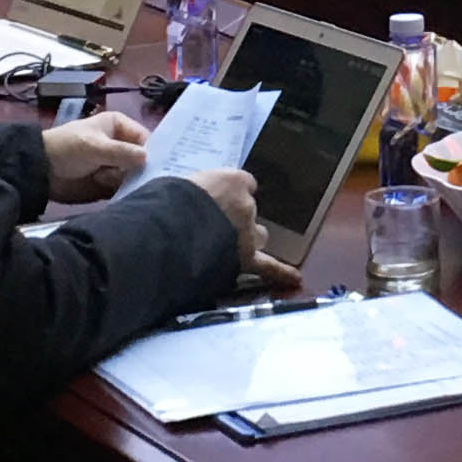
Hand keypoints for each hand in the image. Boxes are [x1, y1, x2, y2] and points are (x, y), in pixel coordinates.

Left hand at [40, 109, 147, 202]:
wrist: (40, 170)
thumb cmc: (67, 148)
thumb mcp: (94, 147)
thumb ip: (121, 152)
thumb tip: (147, 158)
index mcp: (118, 126)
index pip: (145, 138)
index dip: (151, 151)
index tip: (153, 166)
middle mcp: (120, 144)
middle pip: (142, 159)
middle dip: (136, 168)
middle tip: (122, 174)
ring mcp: (114, 164)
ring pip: (133, 174)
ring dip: (123, 179)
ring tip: (102, 178)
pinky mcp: (108, 183)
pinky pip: (123, 187)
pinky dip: (119, 190)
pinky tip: (105, 187)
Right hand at [180, 168, 301, 288]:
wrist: (170, 232)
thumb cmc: (166, 204)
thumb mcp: (179, 186)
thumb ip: (194, 193)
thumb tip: (186, 203)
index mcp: (231, 181)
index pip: (243, 183)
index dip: (233, 193)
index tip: (223, 198)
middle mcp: (246, 205)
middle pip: (249, 212)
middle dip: (237, 219)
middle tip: (215, 226)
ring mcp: (249, 233)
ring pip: (257, 237)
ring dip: (247, 241)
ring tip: (228, 248)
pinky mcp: (246, 259)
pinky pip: (268, 267)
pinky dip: (281, 273)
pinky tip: (295, 279)